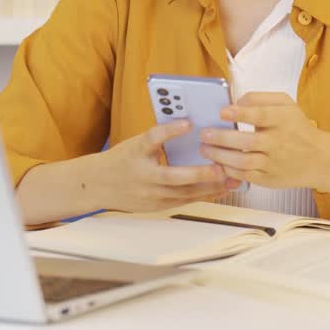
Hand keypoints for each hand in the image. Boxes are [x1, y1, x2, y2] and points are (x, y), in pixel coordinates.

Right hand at [90, 120, 242, 211]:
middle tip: (223, 167)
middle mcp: (144, 177)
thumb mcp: (135, 144)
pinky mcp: (157, 206)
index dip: (169, 131)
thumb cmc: (120, 161)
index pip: (153, 139)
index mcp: (136, 154)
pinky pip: (184, 201)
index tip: (188, 123)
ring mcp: (150, 195)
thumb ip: (159, 138)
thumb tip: (188, 126)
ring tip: (231, 179)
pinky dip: (204, 195)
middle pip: (174, 177)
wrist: (98, 185)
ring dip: (210, 187)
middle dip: (201, 174)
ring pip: (184, 193)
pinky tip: (220, 190)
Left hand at [198, 91, 328, 189]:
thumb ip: (260, 98)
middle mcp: (279, 142)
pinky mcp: (270, 179)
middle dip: (222, 138)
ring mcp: (274, 163)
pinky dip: (229, 170)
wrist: (319, 159)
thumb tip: (236, 102)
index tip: (222, 112)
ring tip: (205, 148)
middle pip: (247, 141)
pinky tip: (218, 162)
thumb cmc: (297, 128)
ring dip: (220, 156)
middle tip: (204, 134)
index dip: (240, 113)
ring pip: (243, 161)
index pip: (260, 115)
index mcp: (283, 120)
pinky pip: (245, 176)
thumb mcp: (286, 105)